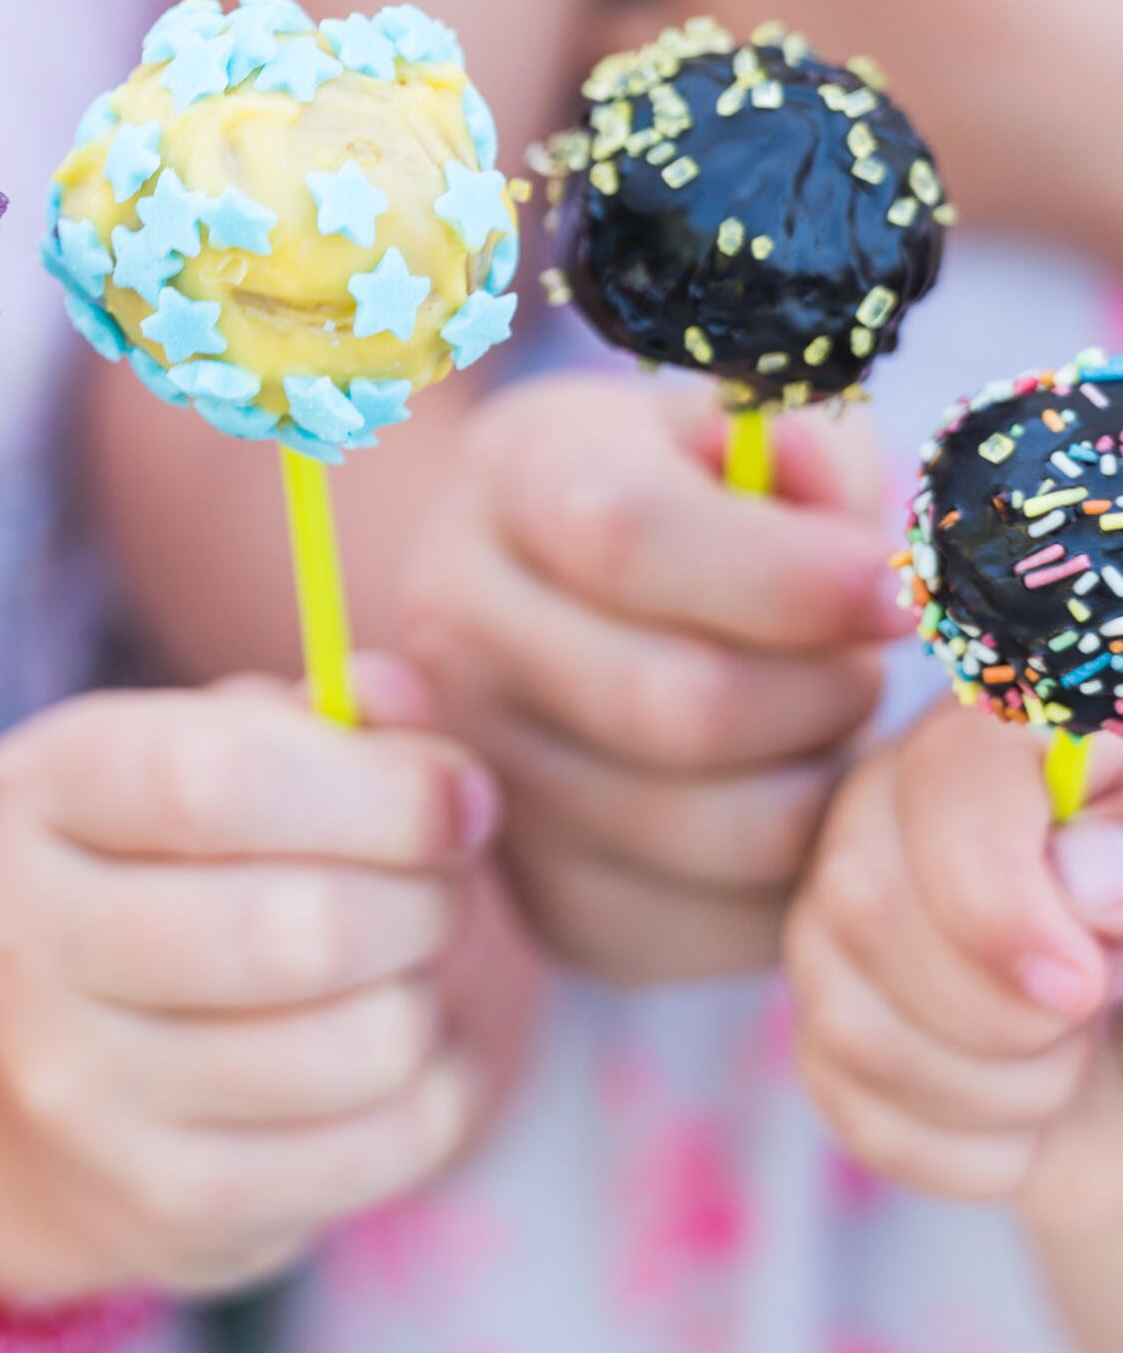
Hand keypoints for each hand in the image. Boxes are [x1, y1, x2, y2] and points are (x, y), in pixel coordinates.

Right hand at [0, 661, 505, 1301]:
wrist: (52, 1075)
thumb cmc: (180, 863)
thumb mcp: (226, 750)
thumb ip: (327, 714)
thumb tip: (406, 703)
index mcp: (43, 789)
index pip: (220, 780)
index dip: (377, 788)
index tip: (457, 797)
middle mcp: (28, 941)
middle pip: (300, 929)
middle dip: (422, 898)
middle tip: (443, 883)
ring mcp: (80, 1091)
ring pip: (356, 1047)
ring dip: (430, 996)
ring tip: (409, 966)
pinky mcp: (160, 1203)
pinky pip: (376, 1148)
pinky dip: (436, 1093)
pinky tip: (407, 1055)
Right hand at [401, 372, 905, 985]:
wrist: (577, 597)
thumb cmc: (690, 494)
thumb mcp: (740, 429)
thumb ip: (810, 457)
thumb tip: (858, 562)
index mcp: (510, 479)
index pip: (630, 535)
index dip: (791, 574)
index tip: (893, 590)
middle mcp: (460, 631)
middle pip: (683, 704)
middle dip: (826, 688)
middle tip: (864, 661)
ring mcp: (490, 781)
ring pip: (726, 831)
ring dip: (826, 781)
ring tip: (824, 722)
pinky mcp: (553, 904)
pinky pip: (728, 923)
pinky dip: (799, 872)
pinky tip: (790, 791)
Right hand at [788, 701, 1122, 1238]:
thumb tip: (1075, 878)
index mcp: (1014, 732)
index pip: (948, 778)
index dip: (995, 898)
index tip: (1083, 987)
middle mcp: (902, 795)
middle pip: (858, 900)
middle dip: (993, 1012)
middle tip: (1091, 1016)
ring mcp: (849, 903)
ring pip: (840, 1014)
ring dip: (984, 1089)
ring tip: (1066, 1063)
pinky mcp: (835, 1006)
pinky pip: (840, 1094)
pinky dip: (954, 1147)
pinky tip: (1022, 1116)